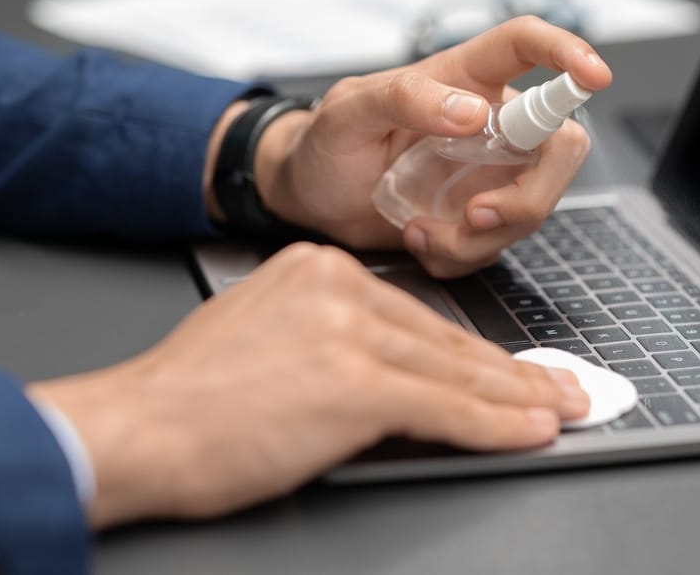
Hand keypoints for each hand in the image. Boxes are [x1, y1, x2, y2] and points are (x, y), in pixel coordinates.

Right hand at [28, 243, 588, 528]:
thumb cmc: (190, 395)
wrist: (137, 429)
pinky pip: (447, 407)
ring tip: (562, 409)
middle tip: (562, 386)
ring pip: (456, 370)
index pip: (417, 314)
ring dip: (519, 397)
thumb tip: (398, 372)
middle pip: (445, 338)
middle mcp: (340, 288)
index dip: (472, 348)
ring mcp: (350, 334)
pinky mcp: (356, 385)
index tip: (510, 365)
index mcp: (319, 268)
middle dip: (512, 371)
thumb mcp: (268, 337)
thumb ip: (334, 339)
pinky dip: (496, 423)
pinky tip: (532, 430)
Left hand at [251, 16, 611, 276]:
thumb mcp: (349, 113)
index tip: (596, 76)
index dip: (568, 53)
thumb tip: (471, 111)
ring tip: (418, 231)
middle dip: (532, 195)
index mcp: (463, 78)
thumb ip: (404, 98)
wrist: (314, 200)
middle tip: (475, 217)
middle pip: (560, 148)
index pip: (526, 46)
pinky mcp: (481, 216)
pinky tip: (420, 242)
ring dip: (479, 237)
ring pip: (533, 208)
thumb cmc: (328, 145)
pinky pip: (499, 244)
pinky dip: (461, 255)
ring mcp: (491, 174)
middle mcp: (491, 125)